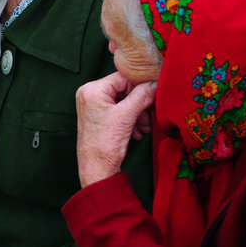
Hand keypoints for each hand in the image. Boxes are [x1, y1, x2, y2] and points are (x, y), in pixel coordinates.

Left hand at [75, 72, 156, 187]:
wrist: (96, 169)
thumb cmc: (105, 144)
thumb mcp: (126, 116)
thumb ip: (142, 96)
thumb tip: (156, 82)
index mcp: (92, 90)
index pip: (123, 77)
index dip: (140, 87)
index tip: (153, 97)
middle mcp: (89, 94)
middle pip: (124, 89)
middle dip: (139, 105)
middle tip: (148, 118)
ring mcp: (93, 106)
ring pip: (124, 101)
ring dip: (137, 114)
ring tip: (143, 128)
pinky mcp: (98, 116)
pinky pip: (119, 111)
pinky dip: (130, 120)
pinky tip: (137, 132)